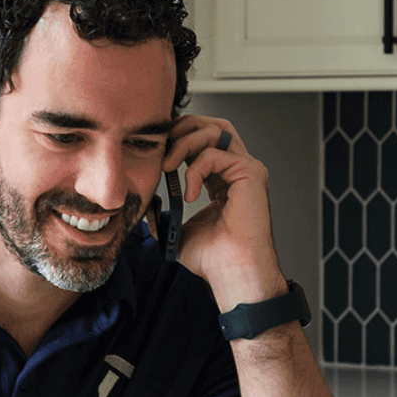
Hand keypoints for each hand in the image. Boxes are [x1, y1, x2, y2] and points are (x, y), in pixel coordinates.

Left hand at [163, 115, 286, 312]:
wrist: (230, 272)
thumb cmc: (212, 258)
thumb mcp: (177, 230)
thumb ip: (163, 213)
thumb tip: (146, 203)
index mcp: (223, 179)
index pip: (202, 141)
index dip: (178, 138)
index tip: (155, 150)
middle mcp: (237, 170)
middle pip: (212, 125)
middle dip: (183, 128)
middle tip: (161, 147)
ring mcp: (246, 170)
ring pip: (215, 131)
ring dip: (184, 143)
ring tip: (167, 167)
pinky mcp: (251, 174)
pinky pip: (215, 154)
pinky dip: (194, 170)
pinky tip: (188, 194)